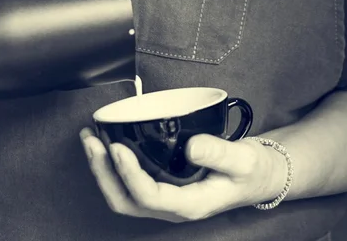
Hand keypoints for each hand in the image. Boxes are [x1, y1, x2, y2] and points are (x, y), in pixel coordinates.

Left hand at [79, 128, 287, 221]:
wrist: (256, 176)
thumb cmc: (250, 169)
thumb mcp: (244, 159)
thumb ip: (220, 152)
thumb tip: (191, 146)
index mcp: (191, 204)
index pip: (150, 196)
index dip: (129, 174)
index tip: (117, 147)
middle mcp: (173, 207)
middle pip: (126, 201)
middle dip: (103, 173)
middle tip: (91, 141)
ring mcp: (165, 199)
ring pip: (123, 196)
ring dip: (102, 170)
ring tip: (90, 139)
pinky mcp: (162, 186)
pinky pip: (129, 184)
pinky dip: (112, 166)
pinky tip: (106, 143)